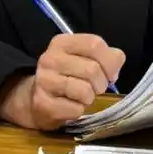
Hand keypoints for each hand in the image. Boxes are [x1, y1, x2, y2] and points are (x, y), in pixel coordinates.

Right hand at [0, 34, 124, 131]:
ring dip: (90, 98)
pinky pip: (76, 110)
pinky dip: (79, 111)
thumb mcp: (83, 58)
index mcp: (61, 43)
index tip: (111, 74)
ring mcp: (44, 81)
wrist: (35, 98)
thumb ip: (106, 55)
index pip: (94, 44)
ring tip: (82, 97)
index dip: (110, 61)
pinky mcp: (43, 103)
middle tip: (95, 88)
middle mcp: (50, 59)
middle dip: (101, 83)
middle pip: (92, 69)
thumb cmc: (67, 76)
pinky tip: (70, 106)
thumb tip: (117, 60)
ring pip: (85, 91)